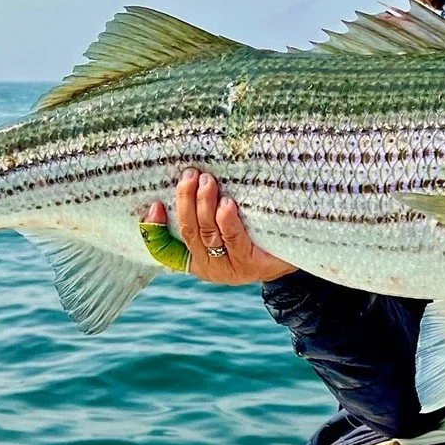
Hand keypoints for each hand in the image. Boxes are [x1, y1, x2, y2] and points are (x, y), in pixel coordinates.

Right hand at [141, 169, 296, 284]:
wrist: (290, 257)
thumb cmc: (252, 235)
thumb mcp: (224, 226)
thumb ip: (206, 213)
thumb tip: (190, 179)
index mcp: (195, 258)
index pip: (164, 249)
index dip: (153, 229)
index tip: (155, 204)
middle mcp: (208, 267)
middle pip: (189, 231)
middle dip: (186, 200)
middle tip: (190, 175)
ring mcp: (228, 268)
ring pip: (208, 234)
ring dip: (204, 204)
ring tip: (207, 181)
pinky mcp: (249, 265)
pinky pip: (233, 240)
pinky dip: (227, 220)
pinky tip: (226, 203)